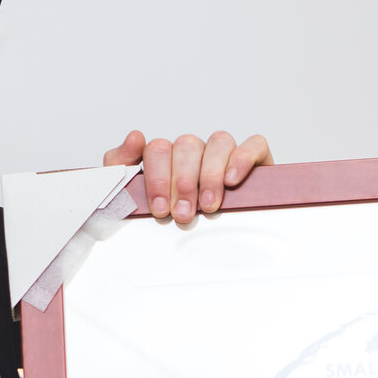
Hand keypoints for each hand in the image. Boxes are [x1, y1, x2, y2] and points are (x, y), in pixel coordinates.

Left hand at [103, 129, 274, 224]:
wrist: (214, 240)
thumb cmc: (175, 216)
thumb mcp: (139, 197)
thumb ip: (122, 167)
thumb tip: (135, 137)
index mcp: (167, 156)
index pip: (158, 149)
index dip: (157, 178)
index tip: (159, 208)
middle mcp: (195, 150)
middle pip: (186, 145)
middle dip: (182, 182)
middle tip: (183, 213)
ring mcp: (224, 152)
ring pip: (218, 142)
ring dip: (210, 175)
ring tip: (207, 206)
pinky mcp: (255, 156)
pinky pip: (252, 144)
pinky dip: (241, 160)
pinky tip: (232, 181)